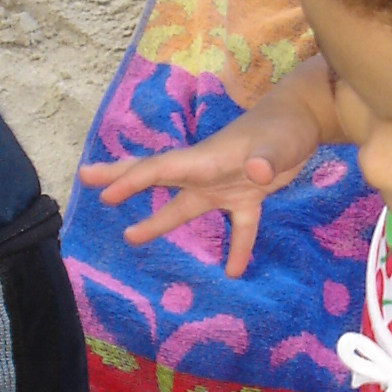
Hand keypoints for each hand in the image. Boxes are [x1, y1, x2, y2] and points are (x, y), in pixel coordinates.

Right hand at [80, 94, 323, 276]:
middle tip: (86, 180)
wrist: (305, 121)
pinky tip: (232, 270)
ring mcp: (224, 185)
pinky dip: (236, 247)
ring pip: (183, 205)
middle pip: (155, 177)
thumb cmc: (287, 128)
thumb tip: (257, 170)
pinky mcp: (247, 196)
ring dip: (158, 222)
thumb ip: (267, 156)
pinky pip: (237, 227)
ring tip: (131, 236)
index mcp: (204, 159)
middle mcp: (205, 172)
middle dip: (121, 179)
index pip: (159, 169)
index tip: (104, 193)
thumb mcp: (279, 143)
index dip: (130, 180)